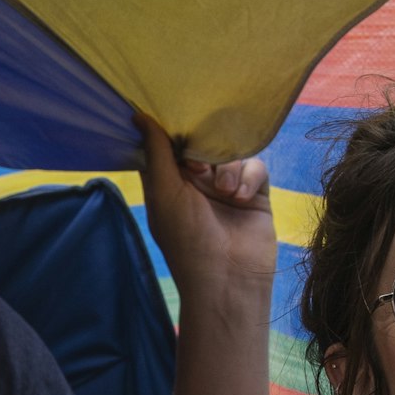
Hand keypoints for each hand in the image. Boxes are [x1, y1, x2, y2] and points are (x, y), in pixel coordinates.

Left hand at [135, 119, 277, 305]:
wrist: (228, 278)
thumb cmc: (187, 239)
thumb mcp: (165, 192)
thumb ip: (156, 152)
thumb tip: (139, 115)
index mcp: (169, 183)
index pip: (170, 145)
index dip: (172, 132)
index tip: (176, 121)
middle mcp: (197, 182)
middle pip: (204, 143)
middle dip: (204, 149)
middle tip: (199, 167)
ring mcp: (227, 187)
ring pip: (232, 153)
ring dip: (228, 169)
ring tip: (224, 193)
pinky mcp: (255, 193)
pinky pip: (256, 166)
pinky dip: (249, 177)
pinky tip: (241, 198)